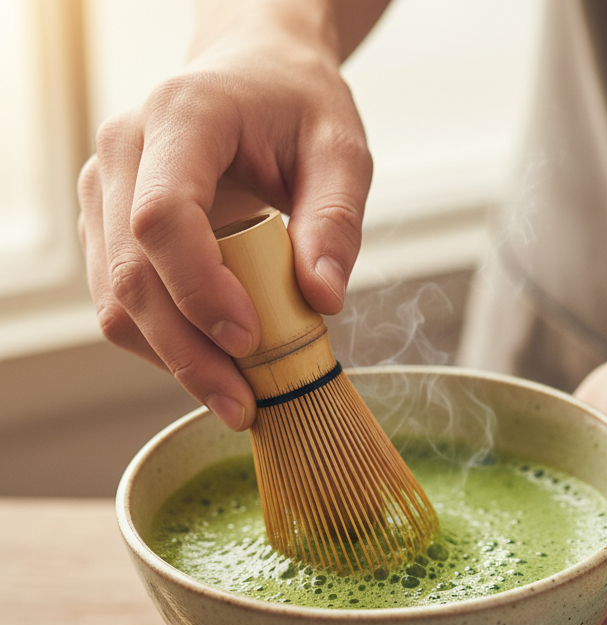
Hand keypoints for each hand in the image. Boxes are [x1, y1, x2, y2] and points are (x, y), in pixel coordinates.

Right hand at [77, 23, 371, 430]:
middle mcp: (125, 154)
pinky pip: (123, 304)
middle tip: (246, 406)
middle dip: (187, 353)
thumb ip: (335, 220)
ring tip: (238, 399)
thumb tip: (324, 299)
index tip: (252, 339)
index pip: (163, 216)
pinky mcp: (110, 231)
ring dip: (174, 361)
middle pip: (131, 274)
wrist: (253, 78)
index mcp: (182, 119)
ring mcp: (107, 195)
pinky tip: (217, 367)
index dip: (200, 289)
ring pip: (116, 300)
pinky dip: (167, 347)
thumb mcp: (341, 150)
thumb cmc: (297, 108)